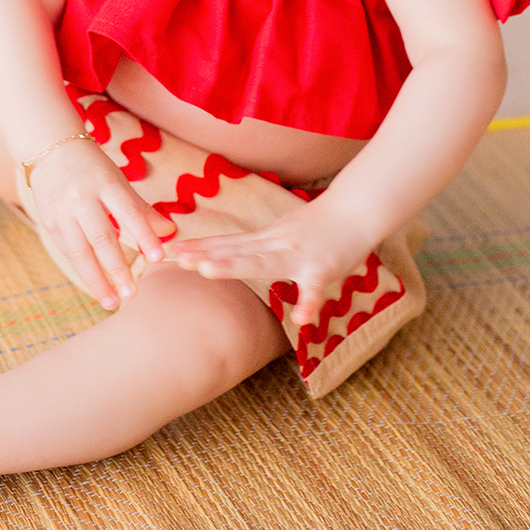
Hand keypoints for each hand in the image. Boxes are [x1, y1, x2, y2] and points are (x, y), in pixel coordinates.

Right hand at [29, 139, 173, 309]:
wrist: (50, 149)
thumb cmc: (93, 168)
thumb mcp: (118, 180)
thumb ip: (141, 209)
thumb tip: (169, 233)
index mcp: (104, 182)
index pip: (128, 212)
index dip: (143, 235)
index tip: (157, 258)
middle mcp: (81, 198)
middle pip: (102, 238)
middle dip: (118, 269)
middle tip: (133, 295)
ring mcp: (61, 211)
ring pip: (81, 252)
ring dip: (97, 280)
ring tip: (113, 302)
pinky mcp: (48, 222)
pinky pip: (68, 252)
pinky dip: (83, 271)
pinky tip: (96, 286)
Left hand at [170, 205, 370, 328]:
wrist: (358, 209)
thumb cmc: (321, 225)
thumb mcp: (284, 233)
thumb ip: (260, 247)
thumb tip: (234, 255)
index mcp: (267, 239)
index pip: (229, 243)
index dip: (201, 247)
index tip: (171, 251)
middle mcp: (277, 244)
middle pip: (237, 250)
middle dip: (206, 255)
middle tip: (177, 259)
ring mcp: (299, 255)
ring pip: (263, 261)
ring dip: (234, 265)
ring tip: (206, 271)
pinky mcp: (323, 267)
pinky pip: (314, 288)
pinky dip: (309, 302)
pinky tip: (301, 320)